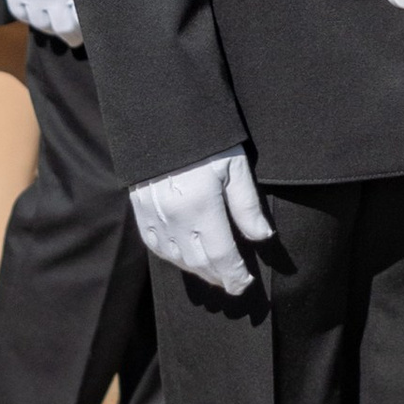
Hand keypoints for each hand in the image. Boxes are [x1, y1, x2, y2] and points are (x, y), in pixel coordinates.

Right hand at [130, 150, 274, 294]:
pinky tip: (185, 259)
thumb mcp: (234, 166)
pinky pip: (155, 246)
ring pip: (177, 258)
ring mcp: (154, 216)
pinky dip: (173, 258)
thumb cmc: (205, 139)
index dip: (234, 274)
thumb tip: (263, 237)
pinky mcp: (141, 211)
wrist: (160, 118)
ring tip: (214, 274)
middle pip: (199, 262)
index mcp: (201, 206)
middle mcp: (175, 218)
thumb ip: (247, 205)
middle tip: (234, 285)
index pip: (221, 255)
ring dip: (197, 271)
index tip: (245, 284)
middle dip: (218, 277)